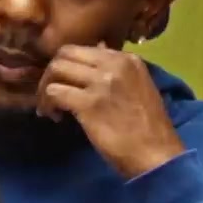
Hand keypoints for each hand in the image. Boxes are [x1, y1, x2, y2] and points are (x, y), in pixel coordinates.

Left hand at [36, 44, 186, 177]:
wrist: (156, 154)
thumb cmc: (148, 128)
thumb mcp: (138, 88)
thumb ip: (116, 74)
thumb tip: (90, 66)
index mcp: (127, 59)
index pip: (85, 48)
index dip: (70, 65)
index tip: (67, 83)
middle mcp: (113, 64)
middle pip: (66, 53)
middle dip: (53, 72)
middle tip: (51, 92)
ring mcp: (100, 82)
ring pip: (56, 69)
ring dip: (46, 88)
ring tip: (50, 107)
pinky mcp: (88, 103)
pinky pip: (54, 92)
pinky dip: (47, 104)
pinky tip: (54, 117)